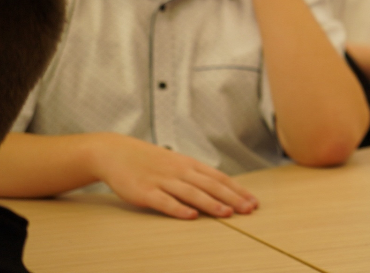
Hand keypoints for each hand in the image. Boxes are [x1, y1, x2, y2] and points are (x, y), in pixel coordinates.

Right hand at [91, 133, 257, 219]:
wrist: (116, 153)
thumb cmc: (150, 161)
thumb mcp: (176, 163)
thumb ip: (195, 175)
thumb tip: (220, 188)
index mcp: (189, 164)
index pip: (219, 178)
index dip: (237, 190)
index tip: (253, 201)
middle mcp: (179, 171)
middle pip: (210, 185)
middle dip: (232, 198)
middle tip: (248, 210)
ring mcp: (162, 181)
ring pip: (191, 193)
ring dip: (211, 203)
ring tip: (227, 213)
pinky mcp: (145, 192)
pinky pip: (164, 201)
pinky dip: (178, 209)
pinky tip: (191, 216)